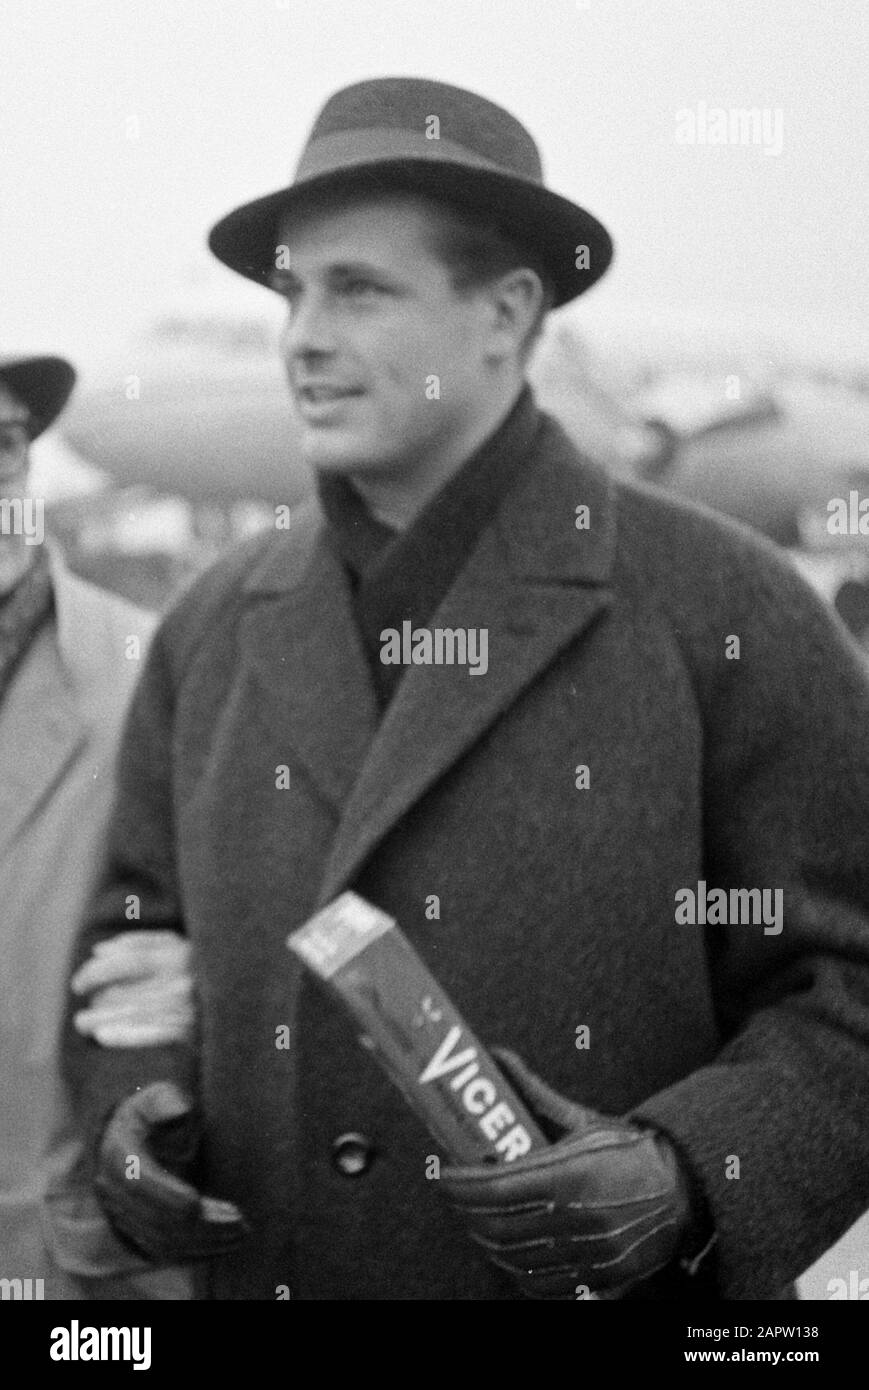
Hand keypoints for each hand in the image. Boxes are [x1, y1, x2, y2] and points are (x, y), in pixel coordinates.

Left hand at [72, 931, 193, 1046]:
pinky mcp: (197, 1034)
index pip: (129, 961)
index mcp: (183, 954)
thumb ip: (141, 943)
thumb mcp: (181, 945)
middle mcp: (186, 980)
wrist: (249, 996)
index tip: (78, 983)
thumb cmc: (205, 969)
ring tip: (83, 1024)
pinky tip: (104, 1037)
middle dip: (98, 1001)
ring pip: (135, 1014)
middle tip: (80, 1012)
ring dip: (102, 1020)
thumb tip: (99, 951)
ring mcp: (192, 1008)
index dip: (97, 971)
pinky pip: (154, 1036)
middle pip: (128, 990)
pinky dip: (126, 1035)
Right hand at [95, 1081, 248, 1263]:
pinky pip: (166, 1250)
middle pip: (155, 1218)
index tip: (197, 1201)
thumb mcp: (157, 1096)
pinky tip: (227, 1243)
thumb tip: (179, 1110)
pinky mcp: (140, 1230)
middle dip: (198, 1224)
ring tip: (241, 1232)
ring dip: (203, 1241)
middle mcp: (115, 1191)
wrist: (131, 1136)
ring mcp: (125, 1214)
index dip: (165, 1195)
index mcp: (118, 1154)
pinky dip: (196, 1251)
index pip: (137, 1182)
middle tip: (240, 1221)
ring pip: (162, 1240)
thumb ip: (166, 1101)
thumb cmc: (153, 1112)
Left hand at [440, 1049, 713, 1299]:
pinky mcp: (600, 1280)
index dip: (459, 1184)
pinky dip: (515, 1269)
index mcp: (574, 1174)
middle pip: (498, 1226)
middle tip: (455, 1194)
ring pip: (515, 1258)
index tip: (442, 1174)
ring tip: (475, 1217)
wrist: (686, 1190)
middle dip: (465, 1211)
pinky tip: (506, 1249)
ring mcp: (590, 1254)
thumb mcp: (584, 1120)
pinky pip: (542, 1284)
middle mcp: (580, 1219)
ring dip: (485, 1239)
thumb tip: (495, 1056)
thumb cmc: (631, 1151)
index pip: (495, 1187)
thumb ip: (534, 1092)